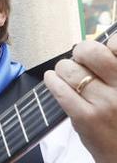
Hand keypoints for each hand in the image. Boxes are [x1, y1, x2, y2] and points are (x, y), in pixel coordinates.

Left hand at [44, 37, 116, 162]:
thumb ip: (116, 71)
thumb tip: (100, 46)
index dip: (108, 44)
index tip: (104, 50)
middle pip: (92, 53)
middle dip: (81, 51)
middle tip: (79, 56)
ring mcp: (104, 104)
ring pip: (72, 71)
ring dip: (64, 67)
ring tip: (65, 71)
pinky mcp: (85, 117)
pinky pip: (61, 91)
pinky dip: (52, 81)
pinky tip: (52, 79)